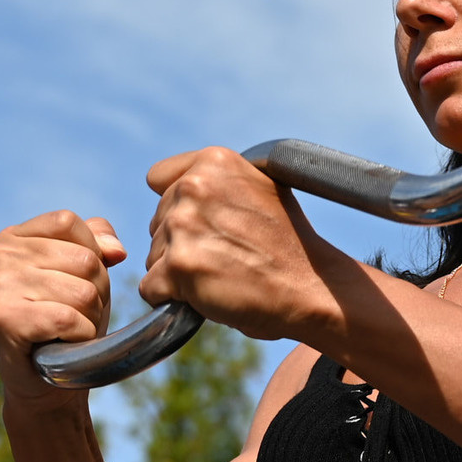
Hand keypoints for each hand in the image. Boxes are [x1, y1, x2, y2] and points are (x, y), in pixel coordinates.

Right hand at [0, 210, 127, 411]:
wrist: (47, 382)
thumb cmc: (67, 320)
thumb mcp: (85, 272)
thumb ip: (97, 242)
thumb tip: (115, 249)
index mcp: (14, 237)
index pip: (68, 222)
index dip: (91, 253)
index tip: (74, 281)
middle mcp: (0, 255)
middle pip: (85, 259)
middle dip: (94, 292)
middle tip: (70, 314)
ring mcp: (1, 286)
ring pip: (84, 292)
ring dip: (88, 318)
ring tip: (64, 329)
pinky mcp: (6, 320)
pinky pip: (69, 319)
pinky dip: (79, 336)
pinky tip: (60, 343)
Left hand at [141, 147, 340, 342]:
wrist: (310, 288)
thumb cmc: (288, 246)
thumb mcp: (261, 189)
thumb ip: (219, 180)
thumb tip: (178, 185)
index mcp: (213, 161)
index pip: (159, 179)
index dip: (179, 206)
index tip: (208, 225)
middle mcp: (194, 186)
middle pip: (156, 222)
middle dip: (181, 243)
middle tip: (224, 256)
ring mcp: (183, 225)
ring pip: (153, 256)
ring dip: (178, 272)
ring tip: (221, 275)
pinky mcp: (178, 265)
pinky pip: (150, 288)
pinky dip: (172, 299)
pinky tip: (206, 296)